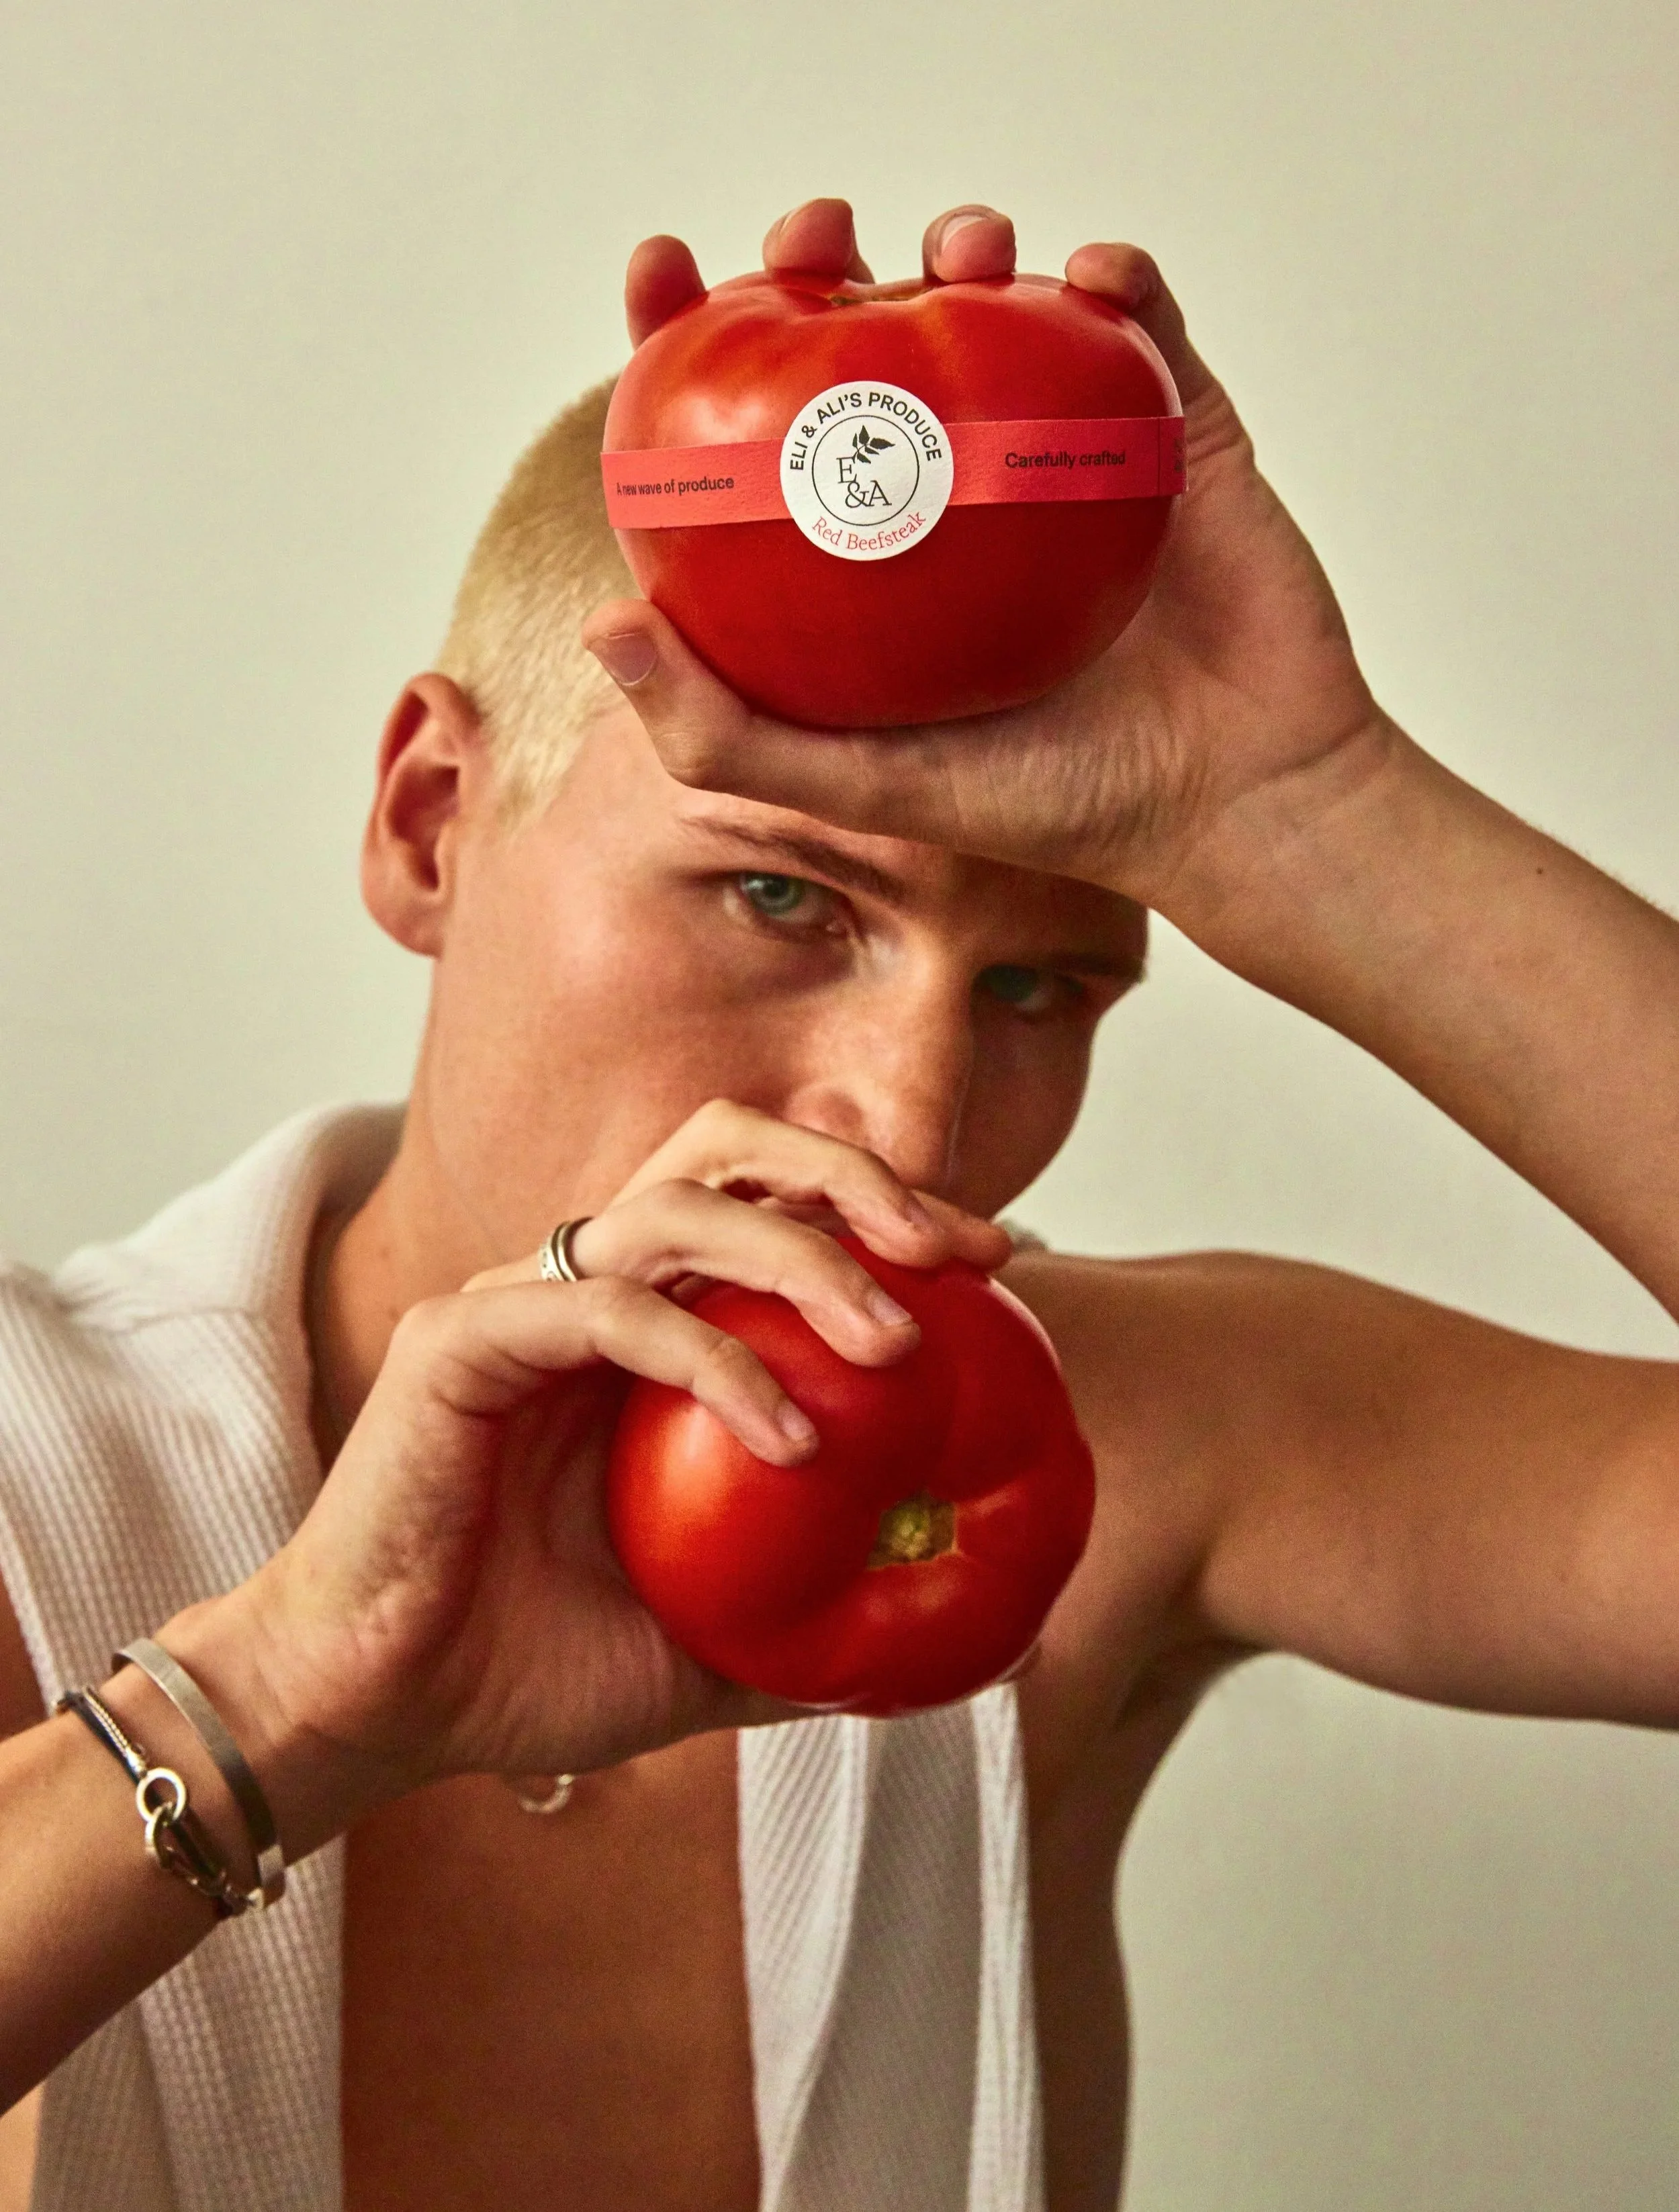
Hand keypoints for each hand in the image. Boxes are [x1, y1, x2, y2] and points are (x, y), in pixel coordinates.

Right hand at [169, 1104, 1009, 1857]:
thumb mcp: (721, 1645)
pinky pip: (606, 1310)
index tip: (994, 1263)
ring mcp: (516, 1304)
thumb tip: (986, 1654)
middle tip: (959, 1256)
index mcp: (641, 1326)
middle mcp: (582, 1287)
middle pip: (723, 1147)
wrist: (383, 1716)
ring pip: (672, 1208)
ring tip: (895, 1347)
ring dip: (801, 1259)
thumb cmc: (537, 1668)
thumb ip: (831, 1624)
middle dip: (850, 1176)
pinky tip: (791, 1440)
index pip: (770, 1203)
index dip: (881, 1206)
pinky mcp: (458, 1344)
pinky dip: (713, 1357)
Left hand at [590, 198, 1392, 915]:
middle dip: (824, 260)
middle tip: (816, 241)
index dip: (695, 340)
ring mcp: (1064, 457)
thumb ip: (727, 732)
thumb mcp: (867, 788)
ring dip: (968, 248)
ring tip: (962, 252)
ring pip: (1000, 308)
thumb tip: (604, 625)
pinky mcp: (1171, 435)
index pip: (761, 428)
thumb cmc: (1056, 803)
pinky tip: (1091, 276)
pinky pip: (1140, 325)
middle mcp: (958, 495)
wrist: (1232, 799)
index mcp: (874, 559)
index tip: (661, 274)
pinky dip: (1116, 278)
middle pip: (868, 338)